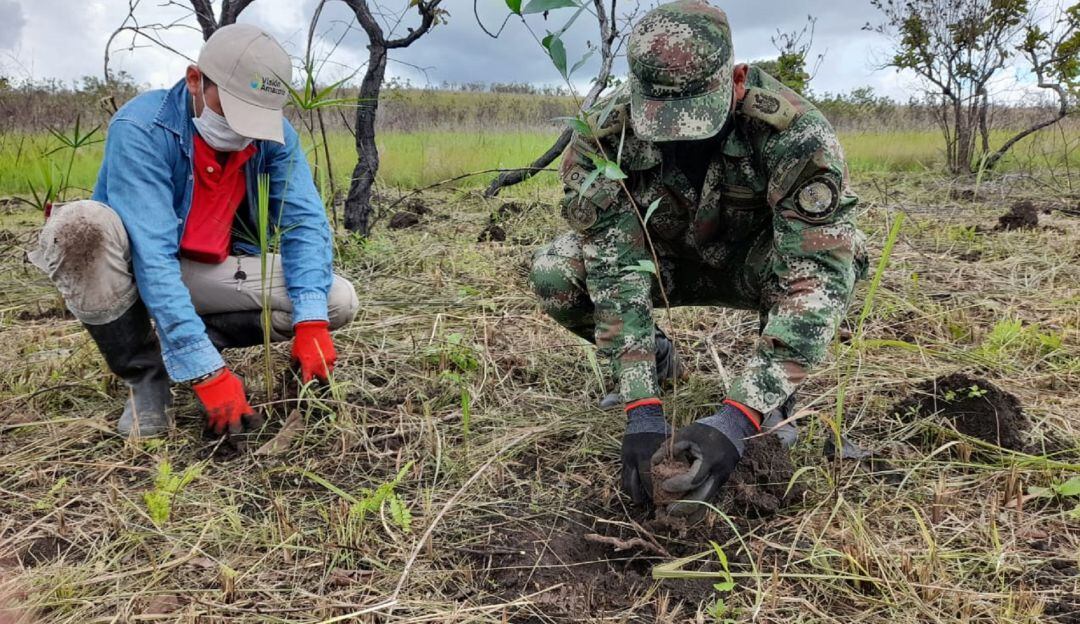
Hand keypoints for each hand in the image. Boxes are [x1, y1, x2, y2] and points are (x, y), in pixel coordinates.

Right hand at [193, 368, 262, 435]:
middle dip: (236, 437)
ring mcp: (220, 414)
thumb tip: (241, 397)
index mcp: (242, 405)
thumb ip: (241, 396)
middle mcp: (232, 413)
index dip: (255, 423)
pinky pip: (209, 425)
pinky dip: (210, 425)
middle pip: (235, 432)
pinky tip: (210, 425)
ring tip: (221, 430)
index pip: (253, 419)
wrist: (212, 377)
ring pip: (219, 431)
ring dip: (220, 430)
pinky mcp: (208, 413)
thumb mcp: (240, 386)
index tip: (255, 423)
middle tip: (237, 440)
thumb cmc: (227, 379)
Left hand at [291, 321, 335, 382]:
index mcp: (308, 367)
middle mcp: (319, 366)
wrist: (312, 328)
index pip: (308, 383)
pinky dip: (329, 364)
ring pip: (329, 374)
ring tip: (322, 372)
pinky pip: (332, 364)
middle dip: (322, 385)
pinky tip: (324, 360)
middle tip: (321, 387)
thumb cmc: (301, 341)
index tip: (307, 390)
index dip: (307, 388)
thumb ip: (294, 366)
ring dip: (326, 374)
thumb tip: (290, 376)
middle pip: (324, 382)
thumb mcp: (295, 354)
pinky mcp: (333, 355)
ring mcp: (327, 361)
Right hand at [620, 399, 669, 504]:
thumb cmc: (661, 429)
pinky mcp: (623, 458)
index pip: (650, 480)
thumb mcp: (668, 442)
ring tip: (641, 503)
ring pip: (627, 483)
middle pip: (637, 484)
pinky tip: (635, 493)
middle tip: (654, 505)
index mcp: (647, 454)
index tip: (663, 501)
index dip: (655, 493)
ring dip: (634, 494)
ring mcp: (627, 458)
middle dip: (644, 496)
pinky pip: (623, 477)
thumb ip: (673, 458)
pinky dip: (629, 487)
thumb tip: (685, 476)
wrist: (642, 416)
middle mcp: (635, 458)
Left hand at [651, 399, 759, 518]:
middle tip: (667, 510)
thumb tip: (654, 463)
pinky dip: (699, 509)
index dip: (677, 485)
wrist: (733, 429)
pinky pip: (710, 499)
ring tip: (674, 515)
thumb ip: (669, 447)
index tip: (663, 486)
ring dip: (691, 511)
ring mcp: (722, 480)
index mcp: (710, 460)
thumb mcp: (687, 433)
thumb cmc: (706, 430)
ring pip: (707, 502)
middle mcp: (718, 474)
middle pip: (702, 497)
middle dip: (684, 506)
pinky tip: (687, 518)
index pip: (693, 480)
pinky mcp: (721, 483)